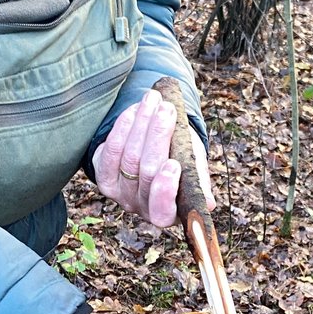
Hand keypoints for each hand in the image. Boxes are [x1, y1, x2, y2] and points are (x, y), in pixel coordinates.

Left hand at [92, 89, 215, 226]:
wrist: (157, 150)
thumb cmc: (182, 161)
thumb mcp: (195, 169)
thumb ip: (198, 181)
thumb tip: (208, 203)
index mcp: (167, 213)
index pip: (162, 210)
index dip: (165, 189)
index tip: (173, 163)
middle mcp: (141, 207)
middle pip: (146, 173)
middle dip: (158, 137)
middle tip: (168, 110)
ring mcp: (120, 194)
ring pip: (129, 157)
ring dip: (142, 124)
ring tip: (154, 100)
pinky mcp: (104, 177)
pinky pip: (111, 151)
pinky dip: (123, 127)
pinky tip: (135, 110)